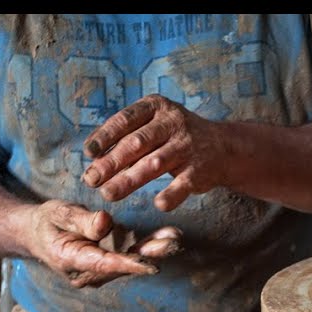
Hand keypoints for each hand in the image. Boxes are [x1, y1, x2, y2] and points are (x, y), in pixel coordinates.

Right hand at [19, 200, 181, 287]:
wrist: (37, 233)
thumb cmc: (46, 221)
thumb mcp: (59, 213)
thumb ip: (82, 220)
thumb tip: (105, 223)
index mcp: (71, 260)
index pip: (102, 264)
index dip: (127, 264)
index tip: (149, 264)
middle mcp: (87, 271)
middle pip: (122, 264)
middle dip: (148, 255)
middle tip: (172, 244)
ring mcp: (98, 269)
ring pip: (129, 261)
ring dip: (153, 250)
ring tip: (176, 238)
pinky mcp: (107, 261)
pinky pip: (130, 255)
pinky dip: (148, 246)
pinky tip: (169, 237)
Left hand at [80, 94, 233, 211]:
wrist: (222, 147)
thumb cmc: (174, 138)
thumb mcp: (153, 126)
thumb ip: (127, 139)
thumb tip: (94, 161)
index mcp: (156, 107)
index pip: (125, 120)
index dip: (105, 137)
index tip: (89, 153)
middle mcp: (172, 122)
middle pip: (137, 143)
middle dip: (111, 162)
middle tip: (91, 179)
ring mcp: (187, 145)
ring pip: (155, 163)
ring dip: (129, 180)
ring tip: (108, 194)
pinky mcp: (200, 169)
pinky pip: (183, 184)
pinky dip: (171, 195)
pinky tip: (158, 204)